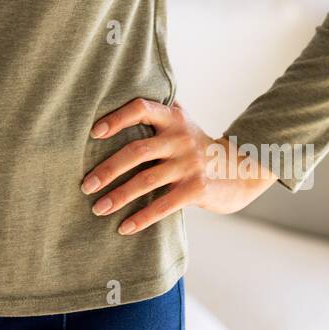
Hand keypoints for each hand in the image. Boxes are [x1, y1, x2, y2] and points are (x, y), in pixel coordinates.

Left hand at [81, 98, 278, 234]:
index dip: (117, 118)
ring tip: (97, 208)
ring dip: (118, 196)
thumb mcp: (183, 123)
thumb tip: (115, 102)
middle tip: (85, 185)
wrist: (243, 169)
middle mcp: (181, 138)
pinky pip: (163, 205)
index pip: (141, 109)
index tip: (93, 133)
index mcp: (173, 118)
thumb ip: (157, 114)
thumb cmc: (198, 147)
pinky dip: (141, 218)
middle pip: (137, 151)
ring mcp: (190, 164)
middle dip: (107, 169)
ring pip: (146, 181)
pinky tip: (124, 227)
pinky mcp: (198, 189)